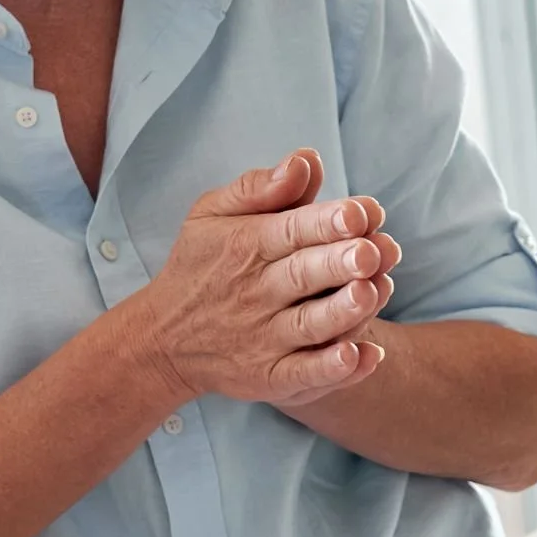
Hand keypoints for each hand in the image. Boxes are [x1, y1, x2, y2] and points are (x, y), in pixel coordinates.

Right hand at [126, 148, 402, 407]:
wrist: (162, 338)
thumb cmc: (201, 264)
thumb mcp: (213, 214)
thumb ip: (260, 187)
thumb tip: (307, 160)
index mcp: (246, 245)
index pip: (292, 229)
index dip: (328, 221)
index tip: (362, 212)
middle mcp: (255, 292)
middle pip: (304, 275)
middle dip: (341, 262)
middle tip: (374, 251)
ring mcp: (262, 338)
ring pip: (309, 325)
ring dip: (342, 312)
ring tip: (371, 293)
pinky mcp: (268, 377)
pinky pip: (302, 376)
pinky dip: (332, 369)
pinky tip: (362, 356)